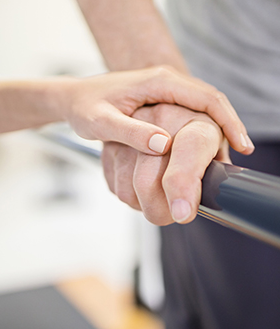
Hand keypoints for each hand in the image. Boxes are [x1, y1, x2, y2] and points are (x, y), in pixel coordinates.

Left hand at [61, 66, 252, 156]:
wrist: (73, 98)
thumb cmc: (84, 106)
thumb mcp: (101, 122)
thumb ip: (130, 132)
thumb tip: (163, 145)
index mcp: (158, 81)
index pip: (206, 98)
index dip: (227, 121)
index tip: (239, 145)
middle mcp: (165, 81)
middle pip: (210, 101)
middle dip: (228, 125)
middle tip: (238, 153)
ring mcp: (164, 89)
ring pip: (202, 106)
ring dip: (216, 127)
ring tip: (224, 155)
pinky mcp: (160, 98)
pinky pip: (189, 110)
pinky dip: (201, 127)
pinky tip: (203, 147)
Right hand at [102, 103, 231, 224]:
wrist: (167, 115)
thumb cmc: (197, 139)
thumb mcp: (218, 151)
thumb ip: (217, 172)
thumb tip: (215, 201)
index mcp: (196, 121)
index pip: (189, 149)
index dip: (183, 185)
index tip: (182, 213)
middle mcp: (160, 118)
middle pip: (148, 181)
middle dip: (161, 210)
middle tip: (175, 213)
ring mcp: (130, 130)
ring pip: (129, 190)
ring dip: (145, 204)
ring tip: (160, 191)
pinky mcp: (109, 145)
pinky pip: (116, 188)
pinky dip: (131, 196)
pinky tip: (143, 182)